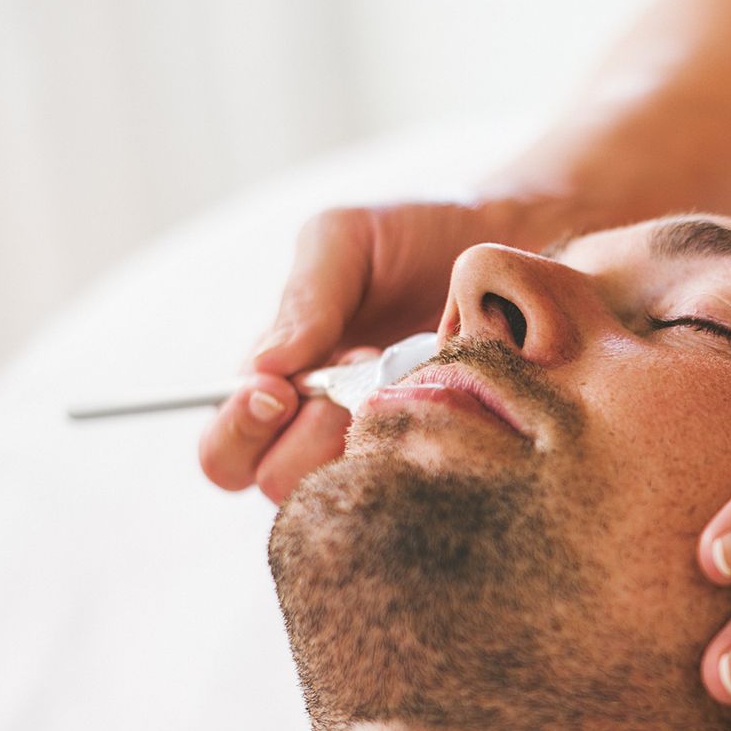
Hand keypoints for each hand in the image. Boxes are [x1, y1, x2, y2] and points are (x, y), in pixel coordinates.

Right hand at [200, 195, 578, 501]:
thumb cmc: (414, 235)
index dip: (239, 431)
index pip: (223, 452)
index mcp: (275, 384)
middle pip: (277, 485)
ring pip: (347, 495)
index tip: (280, 391)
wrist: (506, 238)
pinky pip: (419, 485)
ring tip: (403, 385)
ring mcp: (381, 447)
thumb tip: (263, 368)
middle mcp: (320, 429)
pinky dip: (426, 450)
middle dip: (306, 440)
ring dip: (366, 445)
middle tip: (351, 387)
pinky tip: (446, 403)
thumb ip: (303, 298)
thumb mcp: (346, 241)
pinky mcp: (441, 455)